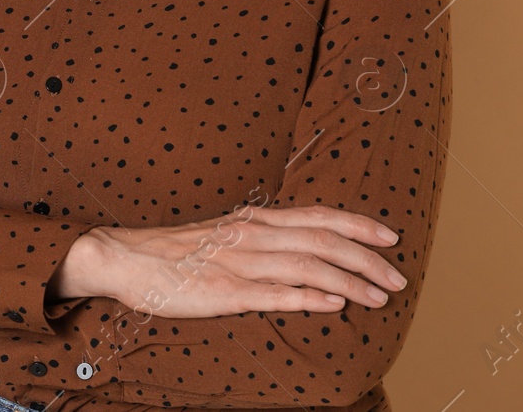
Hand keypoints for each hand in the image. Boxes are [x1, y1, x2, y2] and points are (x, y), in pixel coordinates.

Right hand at [73, 202, 409, 315]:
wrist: (125, 258)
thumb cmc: (175, 251)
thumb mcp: (223, 234)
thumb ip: (260, 240)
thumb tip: (301, 252)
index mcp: (252, 221)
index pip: (316, 217)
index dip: (357, 225)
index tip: (390, 236)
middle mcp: (251, 236)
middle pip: (322, 242)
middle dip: (366, 259)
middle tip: (397, 278)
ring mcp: (238, 263)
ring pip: (307, 267)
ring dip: (349, 281)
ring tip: (378, 297)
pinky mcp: (224, 291)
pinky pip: (274, 294)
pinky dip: (308, 298)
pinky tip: (334, 305)